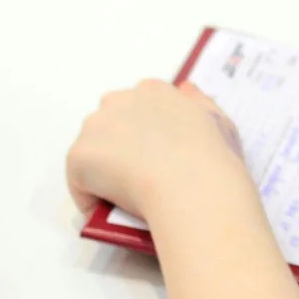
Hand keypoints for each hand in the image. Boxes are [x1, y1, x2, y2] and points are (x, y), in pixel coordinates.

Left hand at [67, 80, 246, 219]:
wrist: (194, 187)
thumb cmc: (212, 156)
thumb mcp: (219, 121)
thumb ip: (198, 102)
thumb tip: (185, 89)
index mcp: (154, 90)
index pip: (138, 108)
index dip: (146, 134)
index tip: (158, 155)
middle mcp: (119, 100)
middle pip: (109, 125)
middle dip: (120, 147)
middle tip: (142, 176)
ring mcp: (95, 127)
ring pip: (92, 152)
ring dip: (104, 170)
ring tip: (128, 195)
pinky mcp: (79, 156)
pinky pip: (80, 182)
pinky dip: (92, 198)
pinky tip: (113, 210)